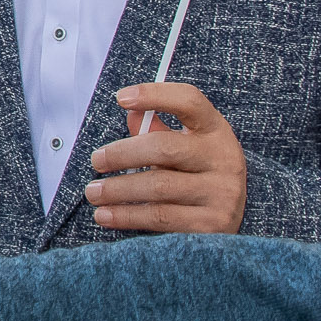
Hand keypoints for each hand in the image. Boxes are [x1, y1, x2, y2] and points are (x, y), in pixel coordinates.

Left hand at [84, 82, 247, 233]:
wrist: (227, 226)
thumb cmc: (197, 177)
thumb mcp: (184, 149)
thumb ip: (157, 132)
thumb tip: (132, 114)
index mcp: (216, 130)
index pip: (189, 101)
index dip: (155, 94)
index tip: (121, 98)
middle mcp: (224, 158)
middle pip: (164, 147)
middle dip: (122, 154)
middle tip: (96, 161)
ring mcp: (222, 193)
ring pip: (158, 186)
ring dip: (117, 190)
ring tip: (93, 192)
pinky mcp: (212, 224)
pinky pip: (160, 217)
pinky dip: (127, 215)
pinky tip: (105, 215)